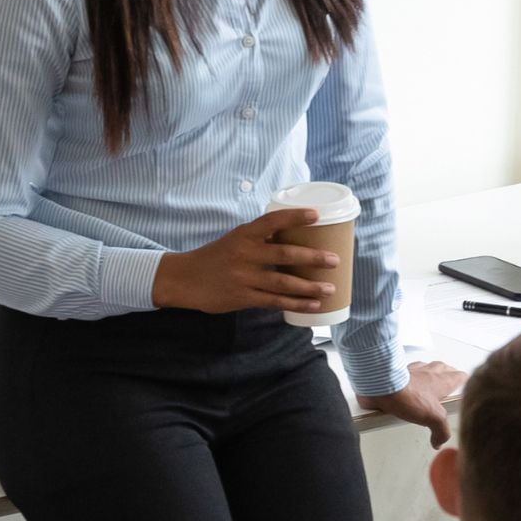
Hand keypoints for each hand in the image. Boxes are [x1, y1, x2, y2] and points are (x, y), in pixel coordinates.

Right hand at [151, 211, 341, 313]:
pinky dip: (295, 303)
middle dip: (312, 258)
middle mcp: (245, 254)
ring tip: (330, 288)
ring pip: (283, 282)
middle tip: (334, 260)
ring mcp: (244, 277)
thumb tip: (297, 235)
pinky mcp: (242, 298)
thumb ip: (261, 238)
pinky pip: (274, 301)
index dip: (295, 217)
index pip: (272, 221)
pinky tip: (312, 304)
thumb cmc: (216, 256)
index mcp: (244, 235)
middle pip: (284, 254)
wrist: (185, 279)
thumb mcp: (235, 239)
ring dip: (309, 286)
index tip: (316, 215)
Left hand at [360, 359, 463, 447]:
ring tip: (429, 386)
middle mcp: (430, 372)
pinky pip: (407, 372)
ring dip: (430, 374)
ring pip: (427, 367)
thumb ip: (441, 431)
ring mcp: (414, 371)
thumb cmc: (408, 395)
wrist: (383, 386)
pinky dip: (409, 378)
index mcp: (442, 381)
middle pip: (445, 368)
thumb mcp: (433, 417)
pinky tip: (406, 389)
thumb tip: (440, 441)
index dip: (463, 381)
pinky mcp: (399, 373)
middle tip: (447, 385)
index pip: (460, 376)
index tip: (466, 385)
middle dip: (448, 375)